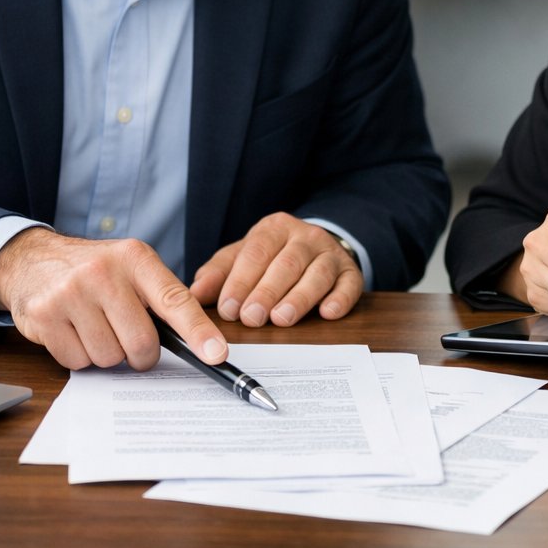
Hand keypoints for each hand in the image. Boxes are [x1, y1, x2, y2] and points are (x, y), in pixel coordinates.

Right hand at [0, 227, 227, 371]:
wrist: (33, 260)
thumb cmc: (94, 270)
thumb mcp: (131, 268)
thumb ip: (162, 298)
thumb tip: (203, 345)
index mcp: (135, 258)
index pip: (175, 300)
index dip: (198, 332)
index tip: (216, 355)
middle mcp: (103, 272)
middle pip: (142, 343)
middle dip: (140, 353)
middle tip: (127, 336)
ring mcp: (70, 293)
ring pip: (109, 358)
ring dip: (107, 353)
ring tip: (94, 326)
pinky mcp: (44, 316)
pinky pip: (78, 362)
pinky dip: (80, 356)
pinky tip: (72, 330)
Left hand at [189, 213, 363, 326]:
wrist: (316, 248)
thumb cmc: (273, 257)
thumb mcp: (243, 257)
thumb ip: (219, 273)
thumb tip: (195, 293)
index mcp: (275, 228)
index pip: (256, 252)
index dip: (240, 281)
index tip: (228, 308)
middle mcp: (305, 236)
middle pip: (286, 263)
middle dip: (267, 292)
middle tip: (251, 318)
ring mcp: (331, 254)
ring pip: (317, 274)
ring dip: (299, 297)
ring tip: (282, 319)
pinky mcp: (351, 273)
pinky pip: (349, 285)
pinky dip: (340, 299)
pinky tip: (327, 313)